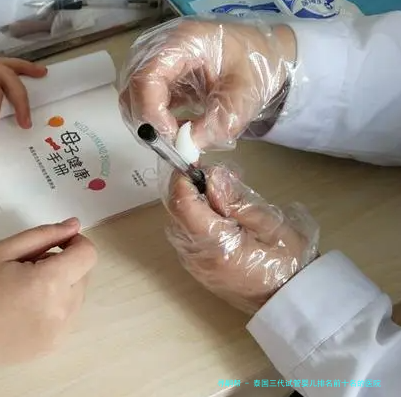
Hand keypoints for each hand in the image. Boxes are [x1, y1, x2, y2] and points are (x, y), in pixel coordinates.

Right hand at [0, 218, 96, 373]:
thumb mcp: (2, 250)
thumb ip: (44, 234)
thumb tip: (73, 225)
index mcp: (49, 282)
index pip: (88, 254)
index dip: (75, 242)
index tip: (56, 244)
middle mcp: (62, 309)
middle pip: (83, 274)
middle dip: (64, 264)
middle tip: (29, 268)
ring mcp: (60, 331)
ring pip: (77, 295)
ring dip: (62, 286)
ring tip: (26, 290)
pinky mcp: (54, 345)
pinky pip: (68, 316)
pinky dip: (56, 306)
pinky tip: (27, 309)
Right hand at [119, 17, 295, 149]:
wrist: (262, 52)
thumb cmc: (256, 65)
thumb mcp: (245, 97)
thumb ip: (218, 123)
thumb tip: (186, 148)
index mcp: (182, 41)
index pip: (146, 77)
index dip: (151, 112)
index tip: (171, 137)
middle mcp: (159, 46)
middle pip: (132, 87)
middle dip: (147, 121)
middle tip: (173, 144)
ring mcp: (154, 58)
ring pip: (132, 95)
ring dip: (149, 122)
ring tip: (177, 136)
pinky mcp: (157, 73)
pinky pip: (142, 98)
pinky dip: (154, 118)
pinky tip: (176, 127)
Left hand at [164, 164, 318, 312]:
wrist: (289, 303)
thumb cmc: (287, 263)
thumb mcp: (270, 225)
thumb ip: (237, 200)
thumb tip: (212, 177)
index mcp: (214, 244)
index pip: (182, 204)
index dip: (184, 179)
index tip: (197, 164)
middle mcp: (195, 256)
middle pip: (177, 212)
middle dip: (191, 190)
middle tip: (220, 181)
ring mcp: (193, 265)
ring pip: (179, 223)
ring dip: (195, 205)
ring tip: (226, 201)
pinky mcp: (196, 269)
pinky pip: (186, 236)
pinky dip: (197, 221)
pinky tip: (222, 219)